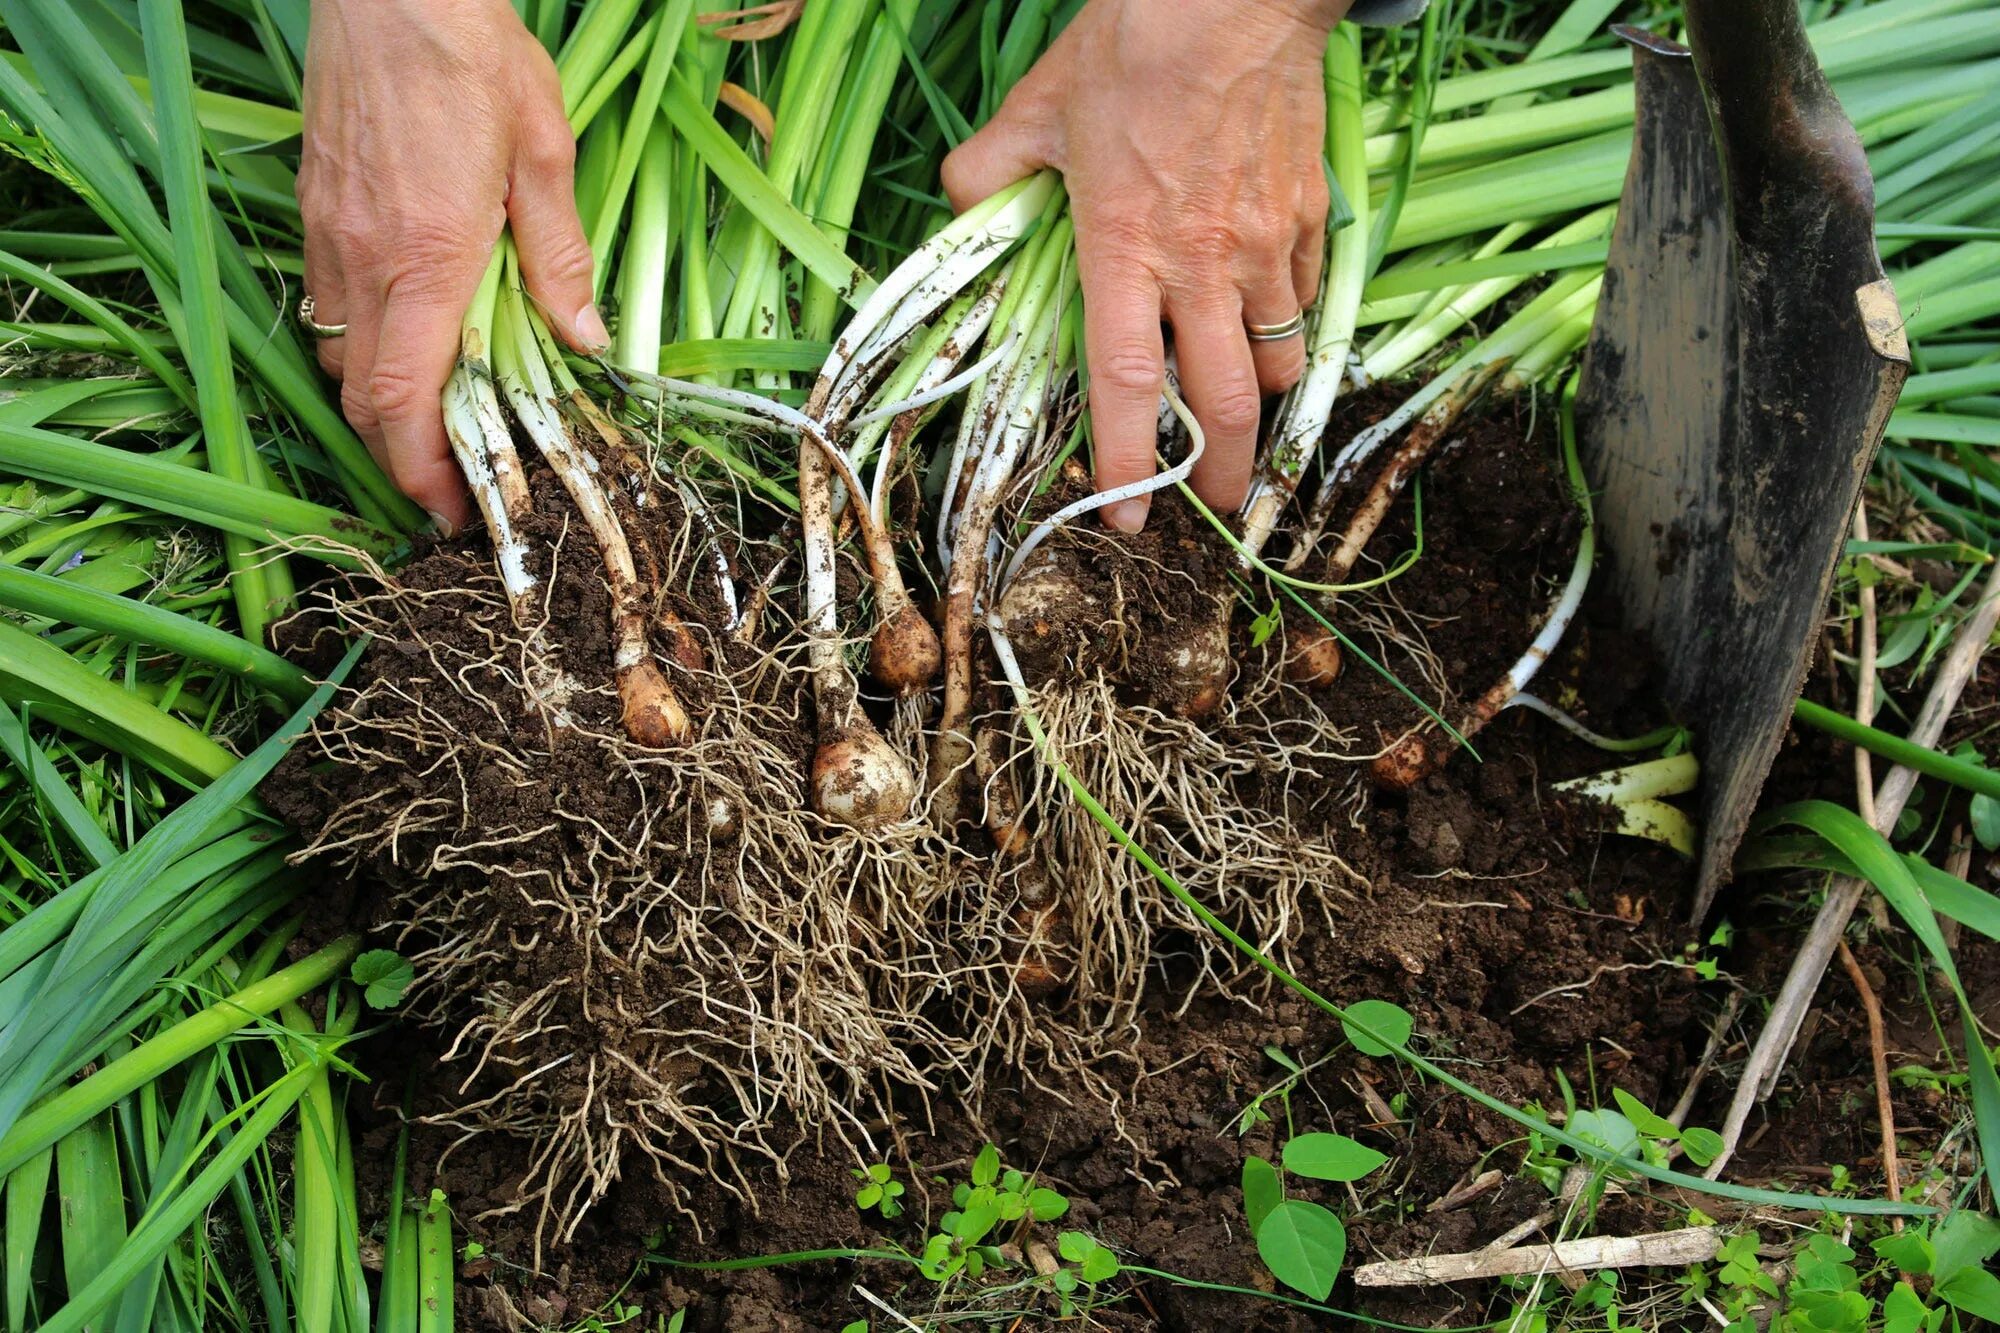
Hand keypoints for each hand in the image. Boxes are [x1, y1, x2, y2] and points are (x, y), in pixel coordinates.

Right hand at [298, 0, 606, 531]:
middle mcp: (364, 256)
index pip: (406, 396)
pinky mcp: (315, 210)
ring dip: (382, 410)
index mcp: (427, 254)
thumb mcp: (544, 150)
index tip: (452, 511)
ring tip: (435, 431)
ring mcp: (330, 235)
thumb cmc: (472, 53)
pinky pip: (329, 309)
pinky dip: (362, 351)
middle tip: (449, 494)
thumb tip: (585, 336)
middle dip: (402, 461)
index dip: (423, 469)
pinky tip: (407, 346)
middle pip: (364, 398)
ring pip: (341, 358)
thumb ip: (560, 253)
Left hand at [942, 0, 1347, 530]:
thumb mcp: (1037, 107)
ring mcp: (1265, 245)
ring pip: (1279, 361)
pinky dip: (1288, 329)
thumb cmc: (1132, 45)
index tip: (1127, 519)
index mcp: (1125, 248)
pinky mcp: (1308, 218)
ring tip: (1245, 421)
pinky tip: (1267, 327)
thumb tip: (962, 207)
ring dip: (1263, 403)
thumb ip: (990, 172)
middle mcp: (1202, 264)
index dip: (1124, 462)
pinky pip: (1304, 301)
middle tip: (1213, 508)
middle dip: (1222, 473)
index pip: (1123, 383)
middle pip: (1228, 402)